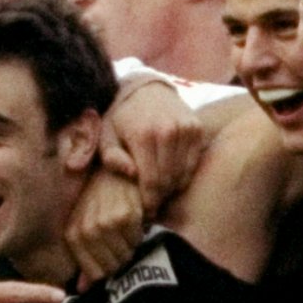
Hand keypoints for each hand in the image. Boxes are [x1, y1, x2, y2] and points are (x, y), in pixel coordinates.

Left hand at [61, 171, 146, 285]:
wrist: (110, 169)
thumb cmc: (96, 200)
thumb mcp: (84, 227)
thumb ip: (84, 260)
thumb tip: (82, 290)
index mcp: (73, 236)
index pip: (96, 275)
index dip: (108, 270)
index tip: (112, 256)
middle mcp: (87, 231)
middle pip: (113, 267)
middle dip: (120, 258)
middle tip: (121, 241)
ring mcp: (105, 224)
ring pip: (126, 255)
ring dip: (130, 246)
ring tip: (125, 230)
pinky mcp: (124, 215)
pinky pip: (137, 239)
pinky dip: (139, 232)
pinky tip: (132, 218)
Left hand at [103, 79, 208, 209]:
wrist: (145, 90)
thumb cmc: (121, 118)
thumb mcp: (106, 136)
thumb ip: (112, 158)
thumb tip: (131, 174)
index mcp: (144, 135)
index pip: (151, 182)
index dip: (149, 202)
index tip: (144, 212)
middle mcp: (169, 131)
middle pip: (168, 181)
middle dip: (159, 198)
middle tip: (151, 208)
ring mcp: (186, 129)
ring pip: (182, 175)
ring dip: (171, 189)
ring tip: (158, 193)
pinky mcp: (197, 129)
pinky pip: (193, 164)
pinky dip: (182, 176)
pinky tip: (169, 177)